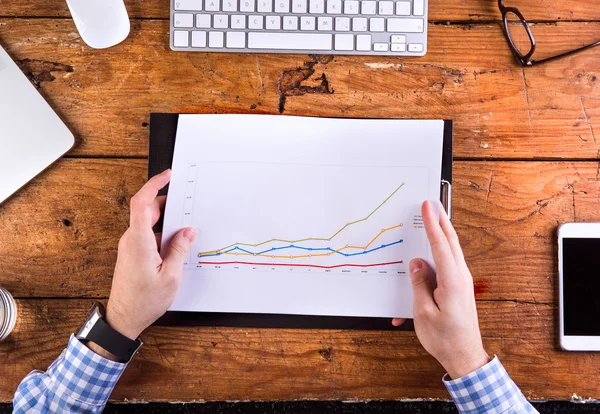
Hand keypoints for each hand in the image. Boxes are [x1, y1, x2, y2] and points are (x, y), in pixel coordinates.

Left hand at [105, 169, 195, 340]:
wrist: (123, 318)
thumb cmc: (144, 301)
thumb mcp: (171, 276)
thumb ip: (179, 250)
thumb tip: (188, 231)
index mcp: (139, 241)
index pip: (142, 203)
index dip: (154, 185)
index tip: (166, 176)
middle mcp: (131, 240)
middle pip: (148, 210)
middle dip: (168, 205)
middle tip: (186, 207)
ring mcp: (130, 247)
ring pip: (149, 224)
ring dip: (167, 223)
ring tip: (185, 234)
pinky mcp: (132, 254)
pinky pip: (148, 236)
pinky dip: (162, 235)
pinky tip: (176, 247)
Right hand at [393, 201, 488, 378]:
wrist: (465, 356)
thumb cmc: (444, 338)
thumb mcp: (423, 312)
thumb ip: (419, 284)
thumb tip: (417, 264)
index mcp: (452, 281)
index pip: (440, 245)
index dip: (433, 223)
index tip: (427, 206)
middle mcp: (460, 277)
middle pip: (450, 242)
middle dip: (441, 221)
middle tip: (432, 204)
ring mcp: (461, 282)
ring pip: (450, 252)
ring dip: (441, 236)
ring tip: (432, 221)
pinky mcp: (459, 288)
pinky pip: (447, 266)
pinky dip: (438, 256)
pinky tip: (427, 259)